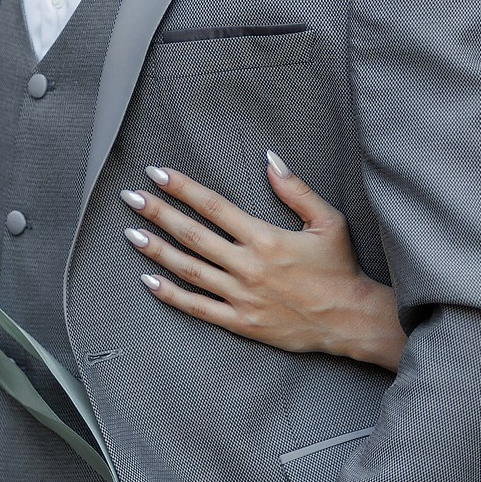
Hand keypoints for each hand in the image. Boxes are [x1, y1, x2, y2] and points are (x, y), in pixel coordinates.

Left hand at [119, 155, 406, 369]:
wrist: (349, 319)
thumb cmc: (340, 268)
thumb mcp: (328, 221)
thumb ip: (296, 190)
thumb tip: (270, 159)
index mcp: (265, 238)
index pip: (213, 206)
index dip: (183, 188)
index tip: (157, 173)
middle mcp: (247, 266)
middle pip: (192, 235)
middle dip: (158, 213)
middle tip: (131, 197)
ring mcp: (241, 296)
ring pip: (189, 269)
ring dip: (157, 250)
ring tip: (131, 233)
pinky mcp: (241, 322)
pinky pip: (198, 308)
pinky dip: (171, 294)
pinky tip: (149, 281)